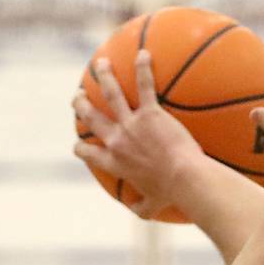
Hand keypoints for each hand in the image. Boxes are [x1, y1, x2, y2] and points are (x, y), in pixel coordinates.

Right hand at [73, 51, 205, 218]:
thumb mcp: (151, 206)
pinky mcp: (151, 113)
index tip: (79, 144)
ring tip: (100, 64)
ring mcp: (132, 124)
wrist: (184, 179)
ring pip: (111, 94)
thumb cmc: (170, 195)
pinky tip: (144, 53)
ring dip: (104, 76)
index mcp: (114, 162)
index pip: (87, 153)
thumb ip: (140, 207)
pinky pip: (145, 86)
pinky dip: (143, 68)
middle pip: (91, 117)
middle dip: (81, 105)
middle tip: (79, 96)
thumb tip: (138, 211)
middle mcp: (117, 140)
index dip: (80, 147)